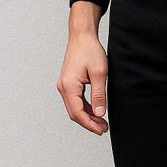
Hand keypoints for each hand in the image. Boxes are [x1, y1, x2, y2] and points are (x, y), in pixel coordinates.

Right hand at [57, 1, 108, 135]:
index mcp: (69, 86)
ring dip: (88, 116)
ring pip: (75, 108)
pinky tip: (96, 111)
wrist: (82, 36)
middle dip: (89, 123)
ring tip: (102, 123)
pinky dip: (86, 108)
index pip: (77, 112)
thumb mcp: (99, 73)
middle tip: (103, 129)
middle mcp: (63, 87)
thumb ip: (99, 95)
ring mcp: (65, 85)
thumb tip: (100, 113)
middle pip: (74, 113)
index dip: (90, 124)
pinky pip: (76, 100)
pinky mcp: (69, 83)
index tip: (101, 130)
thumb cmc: (90, 51)